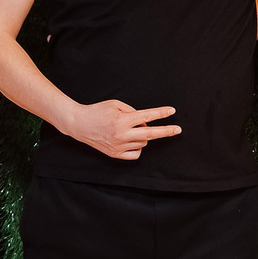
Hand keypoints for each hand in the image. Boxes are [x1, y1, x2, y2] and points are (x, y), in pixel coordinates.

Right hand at [64, 100, 181, 159]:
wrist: (80, 124)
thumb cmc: (98, 111)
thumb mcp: (115, 104)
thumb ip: (133, 111)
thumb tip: (146, 122)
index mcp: (122, 120)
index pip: (146, 116)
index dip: (161, 113)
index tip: (172, 111)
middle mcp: (121, 134)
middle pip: (150, 134)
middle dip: (166, 132)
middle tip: (178, 130)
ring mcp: (119, 146)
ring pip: (143, 143)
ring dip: (143, 136)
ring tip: (131, 129)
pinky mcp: (115, 154)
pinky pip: (136, 154)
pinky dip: (138, 147)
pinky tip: (131, 140)